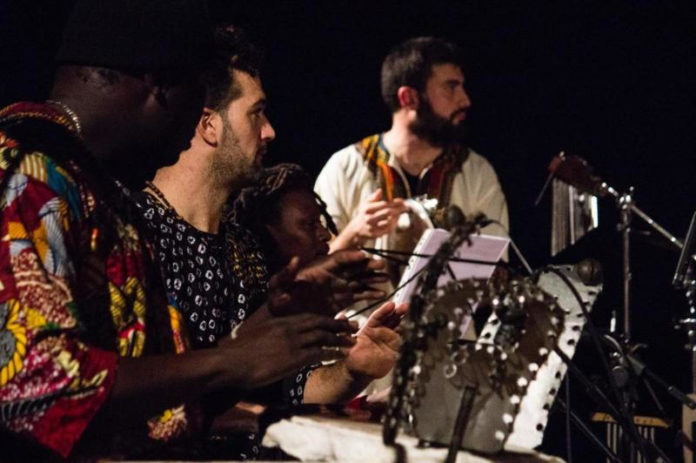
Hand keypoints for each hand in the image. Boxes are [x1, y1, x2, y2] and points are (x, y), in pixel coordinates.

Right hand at [221, 313, 356, 388]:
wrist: (233, 362)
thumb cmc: (242, 350)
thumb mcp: (259, 331)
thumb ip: (273, 329)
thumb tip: (281, 332)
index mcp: (282, 321)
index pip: (310, 317)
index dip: (327, 319)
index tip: (338, 319)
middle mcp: (290, 329)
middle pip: (321, 324)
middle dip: (339, 325)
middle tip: (353, 327)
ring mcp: (293, 343)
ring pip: (324, 337)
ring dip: (340, 339)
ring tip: (353, 342)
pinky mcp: (294, 358)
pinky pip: (319, 353)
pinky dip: (332, 353)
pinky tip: (341, 355)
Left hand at [268, 251, 387, 315]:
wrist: (283, 318)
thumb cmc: (278, 300)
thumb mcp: (276, 286)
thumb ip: (285, 274)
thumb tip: (294, 259)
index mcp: (318, 269)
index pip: (338, 259)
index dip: (350, 256)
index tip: (363, 256)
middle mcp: (332, 276)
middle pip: (353, 267)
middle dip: (367, 265)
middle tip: (381, 265)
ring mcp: (338, 288)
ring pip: (360, 279)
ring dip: (372, 278)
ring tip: (386, 278)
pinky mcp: (342, 300)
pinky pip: (359, 295)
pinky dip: (370, 294)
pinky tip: (381, 294)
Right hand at [332, 189, 407, 250]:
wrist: (357, 229)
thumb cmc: (364, 214)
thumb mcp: (365, 204)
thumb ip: (374, 197)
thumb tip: (380, 190)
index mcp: (367, 209)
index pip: (383, 204)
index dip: (394, 202)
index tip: (402, 201)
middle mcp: (369, 218)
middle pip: (388, 212)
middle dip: (398, 209)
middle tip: (404, 207)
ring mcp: (372, 227)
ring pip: (389, 221)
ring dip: (396, 217)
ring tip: (399, 214)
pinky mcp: (375, 235)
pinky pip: (388, 229)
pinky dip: (394, 224)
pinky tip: (395, 220)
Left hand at [344, 301, 407, 379]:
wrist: (360, 373)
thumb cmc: (352, 357)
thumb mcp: (346, 343)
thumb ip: (344, 329)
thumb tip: (340, 315)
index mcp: (369, 328)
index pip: (378, 317)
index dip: (384, 310)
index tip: (391, 304)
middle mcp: (380, 331)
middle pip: (389, 319)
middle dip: (397, 311)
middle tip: (404, 305)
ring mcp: (388, 339)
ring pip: (396, 326)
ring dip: (402, 318)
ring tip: (407, 310)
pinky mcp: (394, 348)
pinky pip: (399, 338)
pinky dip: (403, 332)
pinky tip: (406, 327)